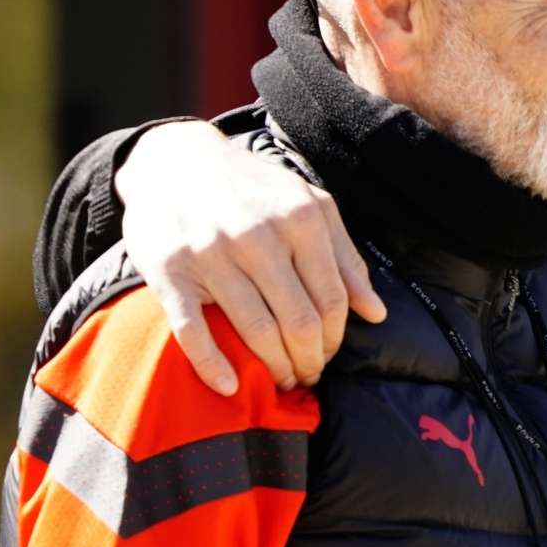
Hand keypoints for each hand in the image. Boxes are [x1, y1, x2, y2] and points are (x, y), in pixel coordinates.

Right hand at [116, 120, 387, 394]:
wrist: (175, 159)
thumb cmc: (252, 188)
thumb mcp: (309, 206)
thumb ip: (345, 258)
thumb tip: (377, 314)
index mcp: (301, 218)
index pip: (332, 299)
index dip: (335, 338)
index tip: (328, 354)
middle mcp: (258, 236)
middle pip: (299, 321)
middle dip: (309, 360)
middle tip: (307, 375)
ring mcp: (212, 255)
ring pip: (256, 331)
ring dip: (274, 368)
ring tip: (281, 380)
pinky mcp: (170, 272)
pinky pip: (194, 332)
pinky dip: (213, 367)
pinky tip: (230, 387)